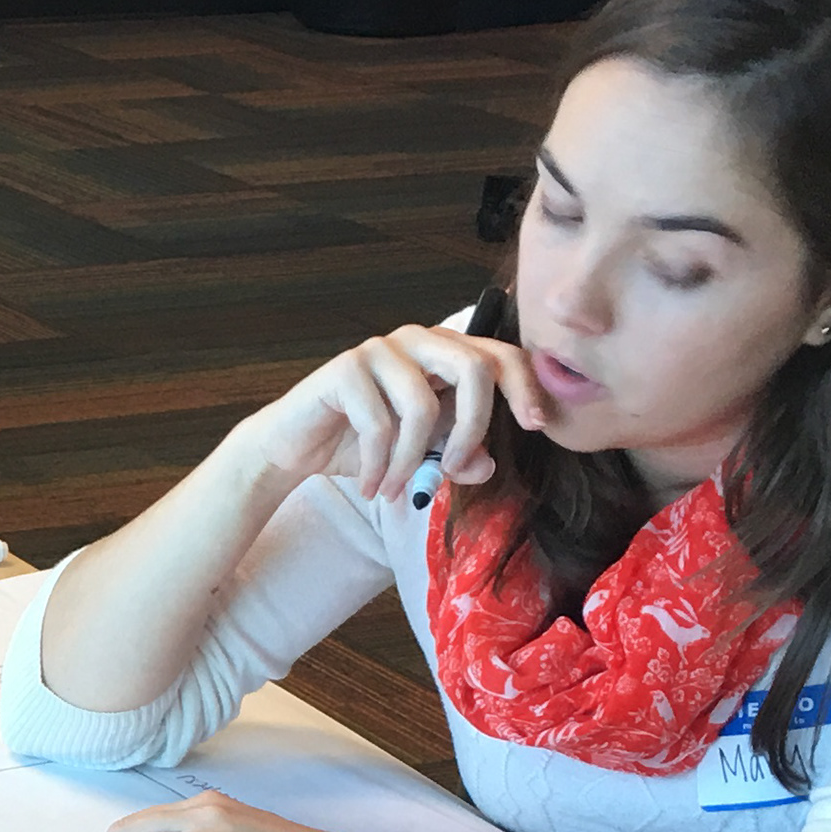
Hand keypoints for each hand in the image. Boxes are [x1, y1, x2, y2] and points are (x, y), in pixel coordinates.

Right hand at [232, 323, 550, 506]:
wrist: (295, 446)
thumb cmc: (361, 443)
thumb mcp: (422, 453)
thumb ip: (458, 453)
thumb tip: (487, 466)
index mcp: (443, 352)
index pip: (499, 355)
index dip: (524, 387)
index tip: (535, 426)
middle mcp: (416, 341)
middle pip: (472, 369)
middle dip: (472, 428)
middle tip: (454, 470)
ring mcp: (379, 350)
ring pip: (423, 406)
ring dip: (413, 461)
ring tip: (397, 490)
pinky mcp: (345, 369)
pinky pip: (379, 425)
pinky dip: (380, 467)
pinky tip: (372, 487)